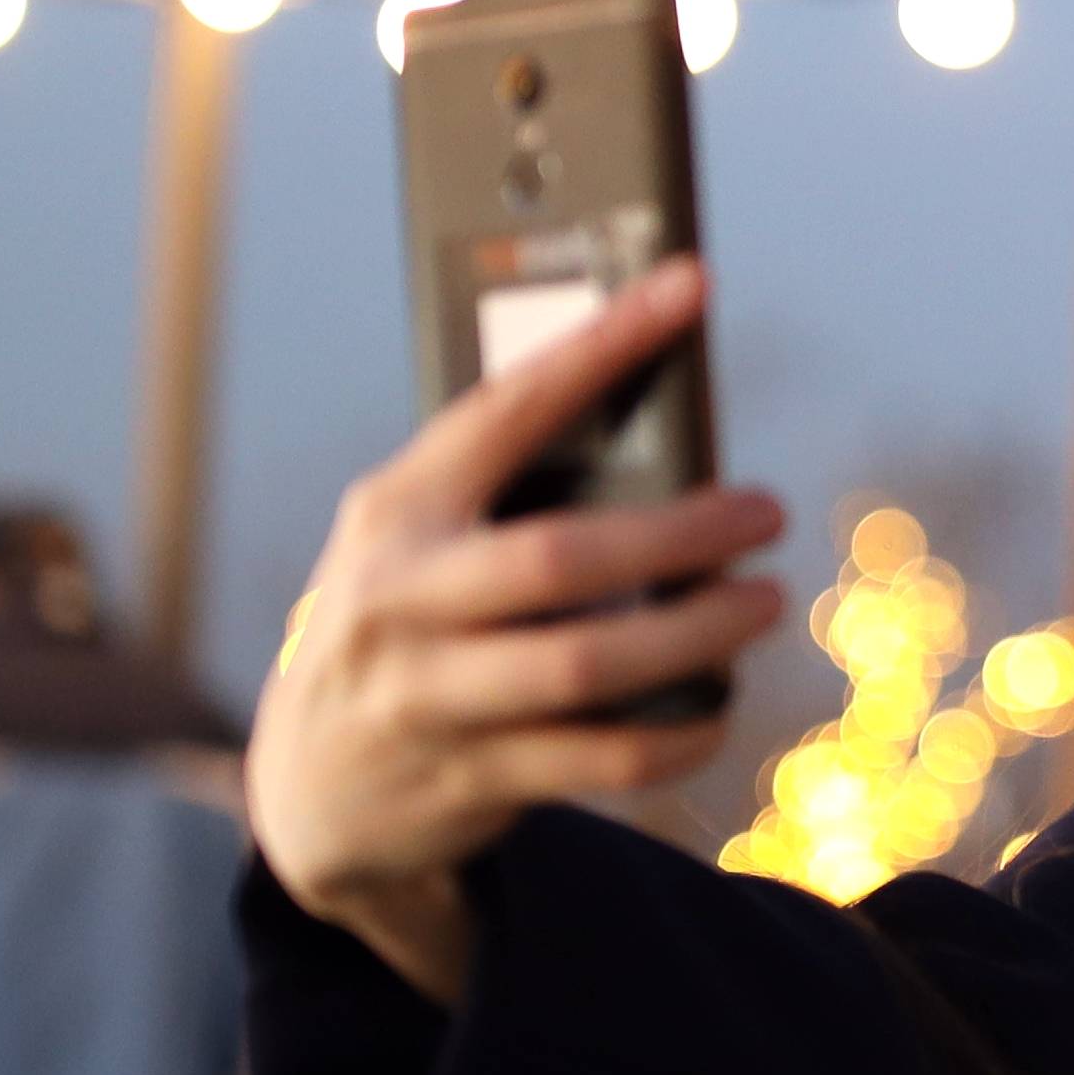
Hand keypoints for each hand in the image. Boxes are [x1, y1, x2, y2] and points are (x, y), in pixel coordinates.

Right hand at [245, 258, 785, 1000]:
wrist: (309, 788)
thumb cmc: (401, 624)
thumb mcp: (416, 543)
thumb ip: (502, 496)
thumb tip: (663, 441)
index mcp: (396, 510)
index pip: (506, 409)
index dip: (602, 345)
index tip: (688, 286)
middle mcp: (400, 598)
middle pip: (562, 557)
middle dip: (683, 532)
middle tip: (764, 512)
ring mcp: (428, 696)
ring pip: (588, 664)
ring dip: (699, 633)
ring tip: (763, 603)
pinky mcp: (468, 778)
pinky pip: (599, 758)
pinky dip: (678, 731)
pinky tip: (719, 704)